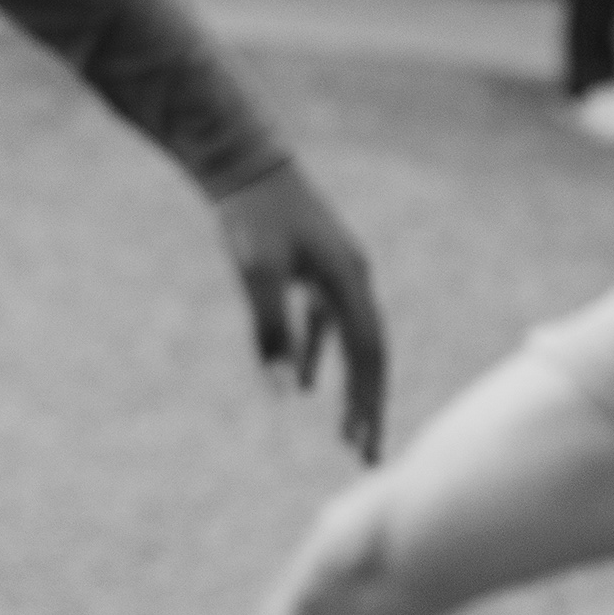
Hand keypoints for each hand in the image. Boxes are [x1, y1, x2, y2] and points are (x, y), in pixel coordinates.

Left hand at [215, 164, 386, 462]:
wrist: (243, 160)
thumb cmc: (251, 215)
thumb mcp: (257, 273)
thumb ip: (270, 331)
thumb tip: (280, 393)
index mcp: (348, 281)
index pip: (368, 355)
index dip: (368, 401)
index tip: (362, 443)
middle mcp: (353, 279)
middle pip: (371, 354)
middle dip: (370, 405)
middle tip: (368, 454)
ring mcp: (337, 274)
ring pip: (352, 342)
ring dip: (350, 387)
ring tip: (346, 432)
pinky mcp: (314, 270)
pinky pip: (326, 325)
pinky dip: (317, 355)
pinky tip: (300, 384)